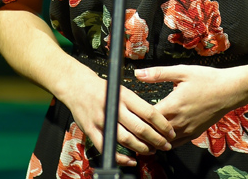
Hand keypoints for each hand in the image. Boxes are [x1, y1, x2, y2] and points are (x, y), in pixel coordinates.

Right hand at [60, 69, 174, 166]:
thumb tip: (155, 119)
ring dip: (142, 148)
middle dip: (156, 139)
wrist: (76, 86)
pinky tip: (131, 160)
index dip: (162, 125)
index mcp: (124, 96)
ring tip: (151, 151)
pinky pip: (108, 148)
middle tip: (166, 145)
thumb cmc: (101, 88)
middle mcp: (114, 108)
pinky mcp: (92, 131)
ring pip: (126, 139)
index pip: (149, 112)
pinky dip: (121, 157)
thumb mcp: (122, 89)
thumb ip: (135, 104)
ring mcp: (102, 120)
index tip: (170, 132)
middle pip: (140, 128)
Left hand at [137, 64, 247, 143]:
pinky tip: (160, 137)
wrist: (230, 90)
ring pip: (164, 142)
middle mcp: (179, 122)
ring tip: (142, 135)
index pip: (147, 118)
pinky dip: (166, 142)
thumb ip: (158, 73)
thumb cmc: (208, 79)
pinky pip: (176, 144)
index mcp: (172, 106)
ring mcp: (187, 130)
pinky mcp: (194, 133)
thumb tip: (138, 73)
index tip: (127, 113)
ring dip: (154, 139)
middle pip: (153, 133)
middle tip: (130, 128)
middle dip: (142, 131)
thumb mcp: (181, 71)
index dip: (136, 117)